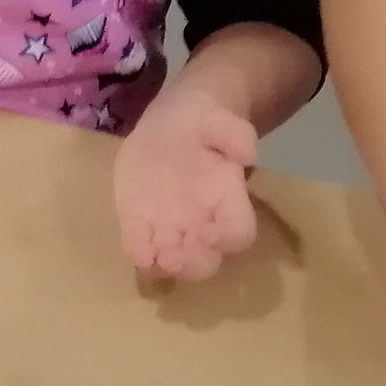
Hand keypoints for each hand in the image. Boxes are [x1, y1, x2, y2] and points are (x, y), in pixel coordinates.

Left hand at [115, 90, 260, 279]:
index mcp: (228, 200)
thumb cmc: (201, 124)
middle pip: (207, 260)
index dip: (230, 238)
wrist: (170, 125)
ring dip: (167, 266)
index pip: (240, 231)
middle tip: (178, 256)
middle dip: (194, 263)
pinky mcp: (139, 223)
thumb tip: (248, 153)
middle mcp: (202, 223)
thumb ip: (235, 132)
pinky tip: (137, 253)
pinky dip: (138, 254)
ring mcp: (170, 227)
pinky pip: (139, 247)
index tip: (213, 235)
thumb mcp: (218, 119)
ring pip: (174, 262)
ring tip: (157, 259)